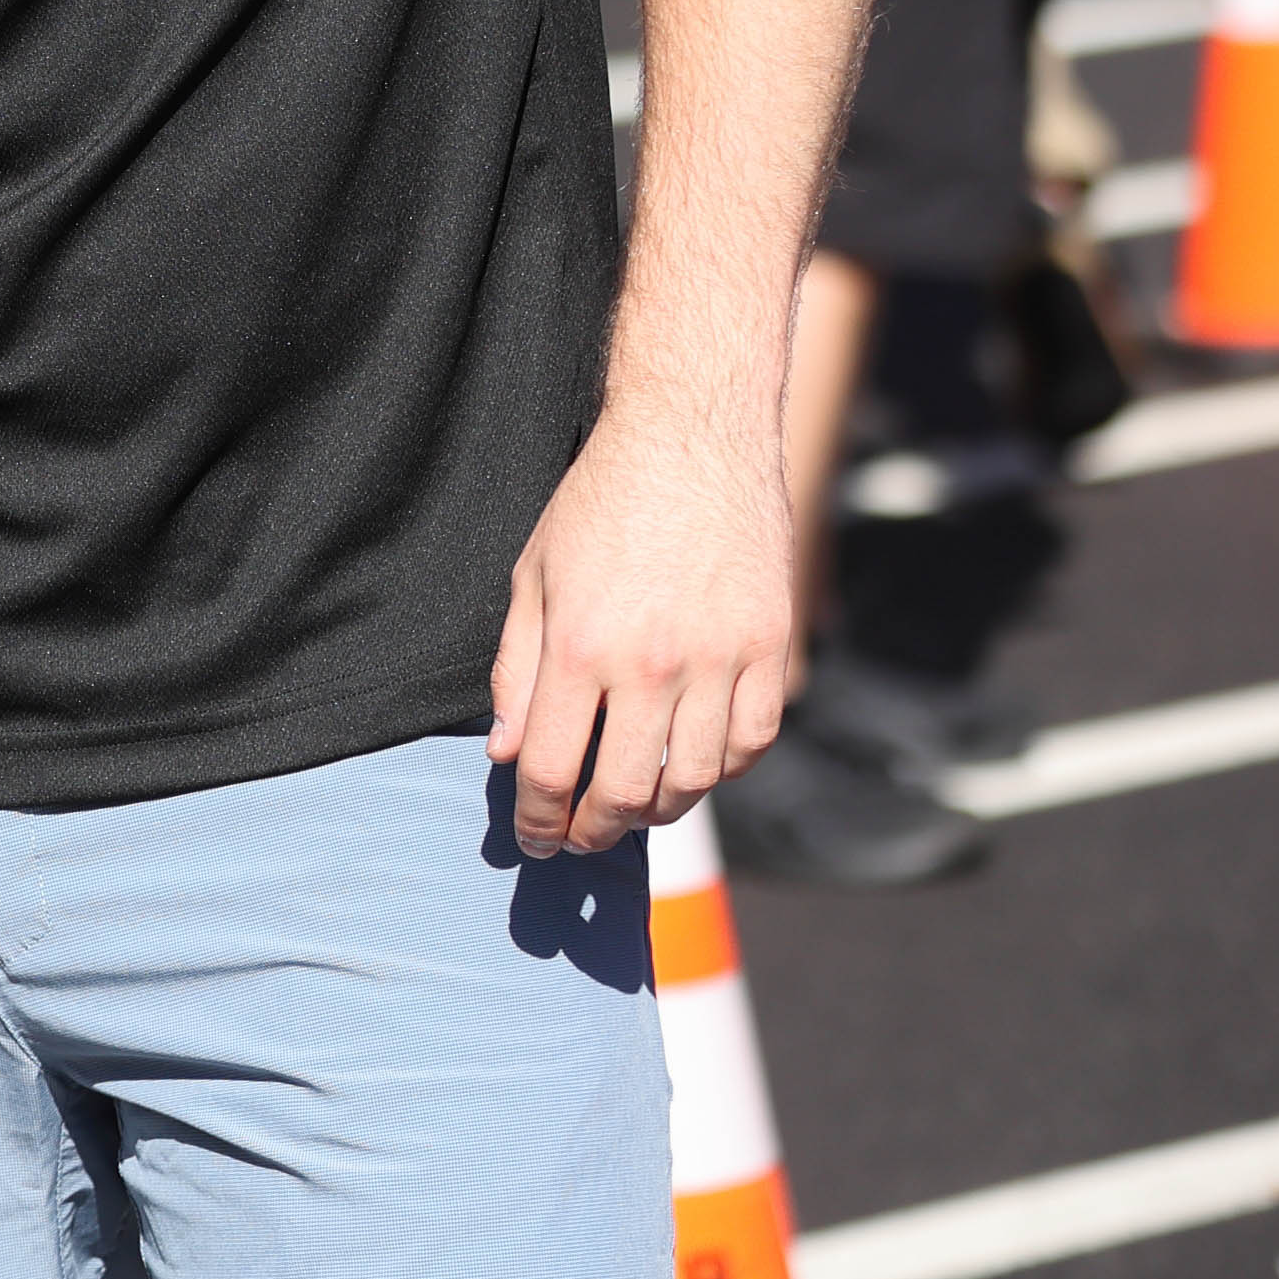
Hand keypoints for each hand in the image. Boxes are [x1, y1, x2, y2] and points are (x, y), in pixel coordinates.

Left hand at [487, 394, 795, 854]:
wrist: (691, 439)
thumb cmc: (599, 504)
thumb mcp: (532, 578)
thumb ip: (516, 673)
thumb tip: (508, 756)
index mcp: (580, 648)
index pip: (553, 770)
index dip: (539, 818)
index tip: (534, 838)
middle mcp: (653, 664)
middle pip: (624, 791)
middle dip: (594, 831)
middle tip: (579, 839)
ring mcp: (721, 660)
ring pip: (694, 779)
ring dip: (658, 809)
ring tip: (631, 808)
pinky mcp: (769, 648)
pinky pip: (751, 740)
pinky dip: (722, 768)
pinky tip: (692, 766)